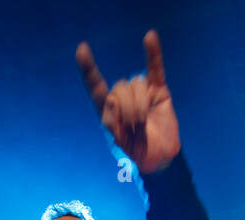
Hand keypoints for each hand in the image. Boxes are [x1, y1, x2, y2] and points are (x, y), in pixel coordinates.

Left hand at [77, 30, 179, 175]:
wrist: (161, 158)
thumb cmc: (137, 154)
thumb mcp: (120, 146)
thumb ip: (111, 126)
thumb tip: (110, 99)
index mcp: (107, 110)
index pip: (95, 86)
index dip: (88, 69)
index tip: (82, 50)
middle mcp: (121, 96)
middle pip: (119, 88)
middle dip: (127, 109)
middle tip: (134, 127)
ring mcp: (140, 91)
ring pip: (136, 84)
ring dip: (140, 105)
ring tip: (143, 122)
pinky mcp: (157, 90)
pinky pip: (155, 68)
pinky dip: (153, 53)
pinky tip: (149, 37)